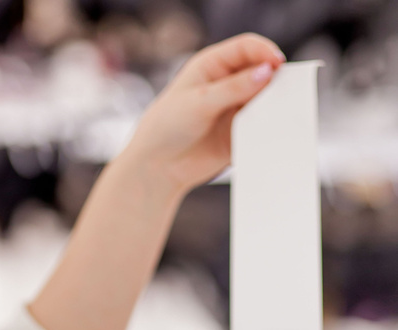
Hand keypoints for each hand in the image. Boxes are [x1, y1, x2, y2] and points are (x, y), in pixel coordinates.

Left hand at [127, 33, 284, 193]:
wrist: (159, 167)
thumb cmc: (168, 127)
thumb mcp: (200, 102)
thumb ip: (234, 88)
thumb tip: (267, 72)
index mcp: (213, 66)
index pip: (247, 48)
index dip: (265, 51)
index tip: (278, 64)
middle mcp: (227, 85)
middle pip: (261, 73)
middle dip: (275, 80)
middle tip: (284, 92)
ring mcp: (235, 110)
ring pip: (264, 102)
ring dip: (273, 107)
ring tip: (275, 116)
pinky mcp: (240, 135)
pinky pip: (261, 129)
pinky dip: (268, 130)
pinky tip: (269, 136)